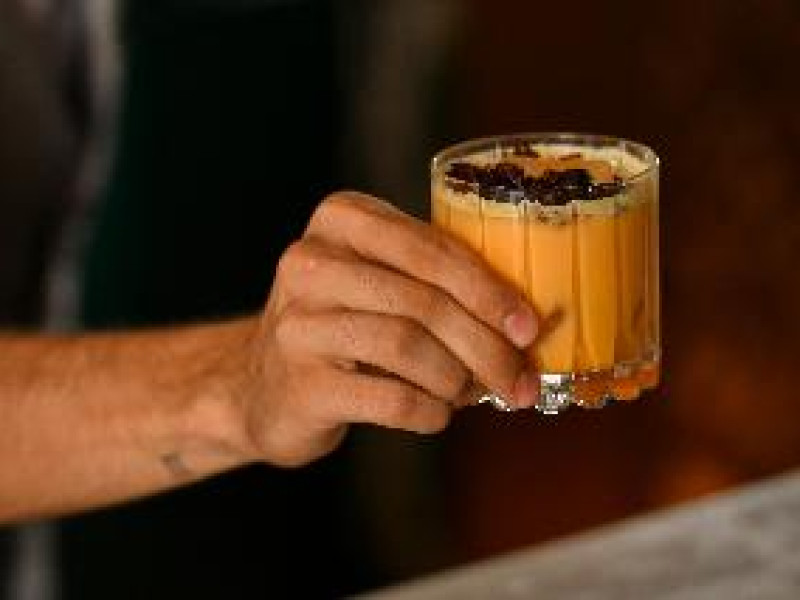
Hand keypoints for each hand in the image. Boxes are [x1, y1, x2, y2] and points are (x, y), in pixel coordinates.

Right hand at [237, 191, 538, 466]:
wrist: (260, 385)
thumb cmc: (343, 327)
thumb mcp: (380, 281)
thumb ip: (438, 284)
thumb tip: (525, 324)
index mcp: (341, 219)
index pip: (431, 248)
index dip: (489, 290)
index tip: (528, 327)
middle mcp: (311, 261)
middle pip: (424, 301)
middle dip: (486, 346)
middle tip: (520, 380)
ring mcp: (298, 323)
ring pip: (408, 346)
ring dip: (457, 379)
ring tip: (470, 394)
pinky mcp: (300, 383)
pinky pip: (390, 398)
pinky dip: (429, 411)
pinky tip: (437, 414)